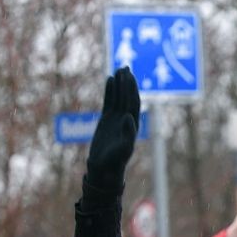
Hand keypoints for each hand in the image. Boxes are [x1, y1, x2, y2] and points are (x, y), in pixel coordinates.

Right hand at [85, 68, 140, 191]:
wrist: (103, 169)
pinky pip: (109, 102)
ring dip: (119, 84)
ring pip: (118, 97)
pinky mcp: (107, 121)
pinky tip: (110, 80)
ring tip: (119, 69)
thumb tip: (129, 117)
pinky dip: (110, 91)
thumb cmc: (114, 162)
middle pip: (127, 97)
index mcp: (132, 125)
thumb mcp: (122, 150)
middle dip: (127, 83)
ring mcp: (117, 119)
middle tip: (126, 67)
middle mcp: (126, 120)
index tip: (130, 76)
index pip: (133, 103)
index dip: (132, 90)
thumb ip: (128, 134)